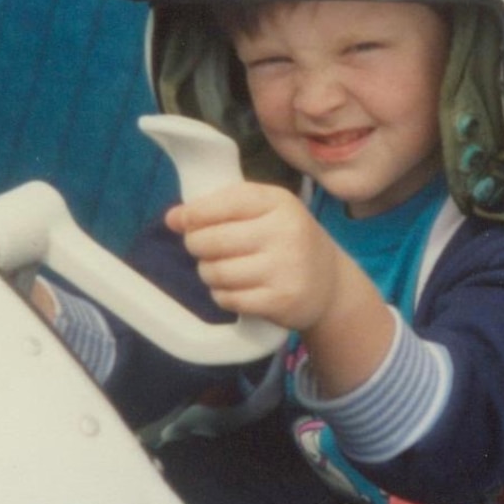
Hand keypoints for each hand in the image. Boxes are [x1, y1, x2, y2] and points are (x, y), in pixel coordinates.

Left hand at [166, 183, 391, 394]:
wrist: (330, 284)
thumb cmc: (288, 240)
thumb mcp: (267, 211)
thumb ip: (222, 208)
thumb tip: (173, 218)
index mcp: (279, 202)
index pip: (223, 203)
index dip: (193, 214)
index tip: (178, 221)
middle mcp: (285, 232)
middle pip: (211, 240)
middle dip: (197, 246)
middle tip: (204, 249)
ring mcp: (284, 268)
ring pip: (215, 272)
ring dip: (209, 273)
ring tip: (222, 270)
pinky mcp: (280, 301)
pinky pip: (228, 298)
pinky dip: (222, 295)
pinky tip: (236, 290)